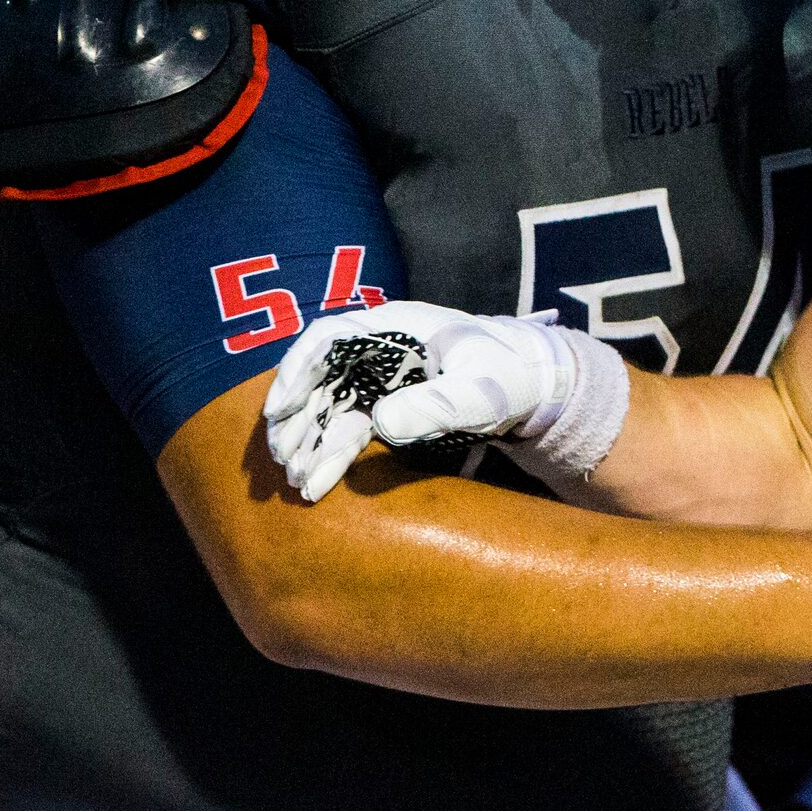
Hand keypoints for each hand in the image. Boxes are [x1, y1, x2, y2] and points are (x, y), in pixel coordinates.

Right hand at [263, 301, 584, 501]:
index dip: (298, 368)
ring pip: (327, 407)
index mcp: (397, 327)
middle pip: (319, 376)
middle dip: (297, 418)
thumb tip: (382, 423)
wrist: (531, 390)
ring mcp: (379, 378)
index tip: (280, 408)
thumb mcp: (481, 391)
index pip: (330, 335)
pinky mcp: (385, 407)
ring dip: (308, 442)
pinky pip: (347, 429)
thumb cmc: (509, 375)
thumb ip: (437, 405)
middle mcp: (379, 349)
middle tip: (282, 459)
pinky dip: (329, 454)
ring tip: (297, 479)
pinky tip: (316, 483)